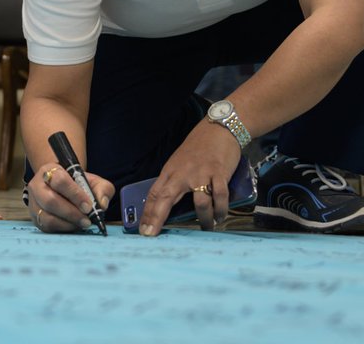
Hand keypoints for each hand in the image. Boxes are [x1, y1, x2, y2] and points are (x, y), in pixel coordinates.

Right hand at [27, 161, 112, 233]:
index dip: (75, 195)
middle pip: (50, 201)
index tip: (88, 206)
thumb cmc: (77, 184)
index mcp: (50, 170)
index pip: (60, 181)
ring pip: (47, 217)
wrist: (63, 188)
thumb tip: (102, 204)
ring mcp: (33, 203)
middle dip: (71, 213)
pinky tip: (73, 226)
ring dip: (68, 223)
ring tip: (82, 224)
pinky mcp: (35, 217)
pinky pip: (46, 227)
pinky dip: (62, 229)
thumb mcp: (93, 180)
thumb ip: (102, 188)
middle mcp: (37, 185)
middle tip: (87, 220)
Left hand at [137, 121, 239, 235]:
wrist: (218, 129)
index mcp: (171, 171)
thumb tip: (169, 205)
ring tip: (208, 226)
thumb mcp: (179, 163)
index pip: (155, 194)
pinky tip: (221, 216)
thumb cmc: (198, 148)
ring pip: (200, 202)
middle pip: (166, 197)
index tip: (142, 229)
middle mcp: (183, 173)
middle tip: (152, 234)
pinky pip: (220, 196)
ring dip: (205, 219)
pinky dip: (221, 209)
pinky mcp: (218, 173)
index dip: (147, 212)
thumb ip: (175, 182)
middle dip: (157, 217)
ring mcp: (201, 173)